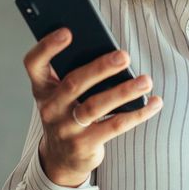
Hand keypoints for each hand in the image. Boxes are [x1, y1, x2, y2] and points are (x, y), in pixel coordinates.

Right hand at [23, 28, 162, 186]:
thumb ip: (76, 73)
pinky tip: (154, 102)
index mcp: (42, 87)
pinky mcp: (84, 145)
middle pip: (73, 83)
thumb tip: (114, 54)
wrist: (61, 158)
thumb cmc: (68, 112)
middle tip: (125, 55)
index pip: (34, 63)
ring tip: (146, 81)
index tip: (67, 31)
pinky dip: (137, 113)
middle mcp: (50, 107)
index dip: (47, 46)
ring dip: (124, 92)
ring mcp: (65, 128)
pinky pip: (114, 126)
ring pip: (96, 106)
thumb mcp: (62, 94)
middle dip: (100, 68)